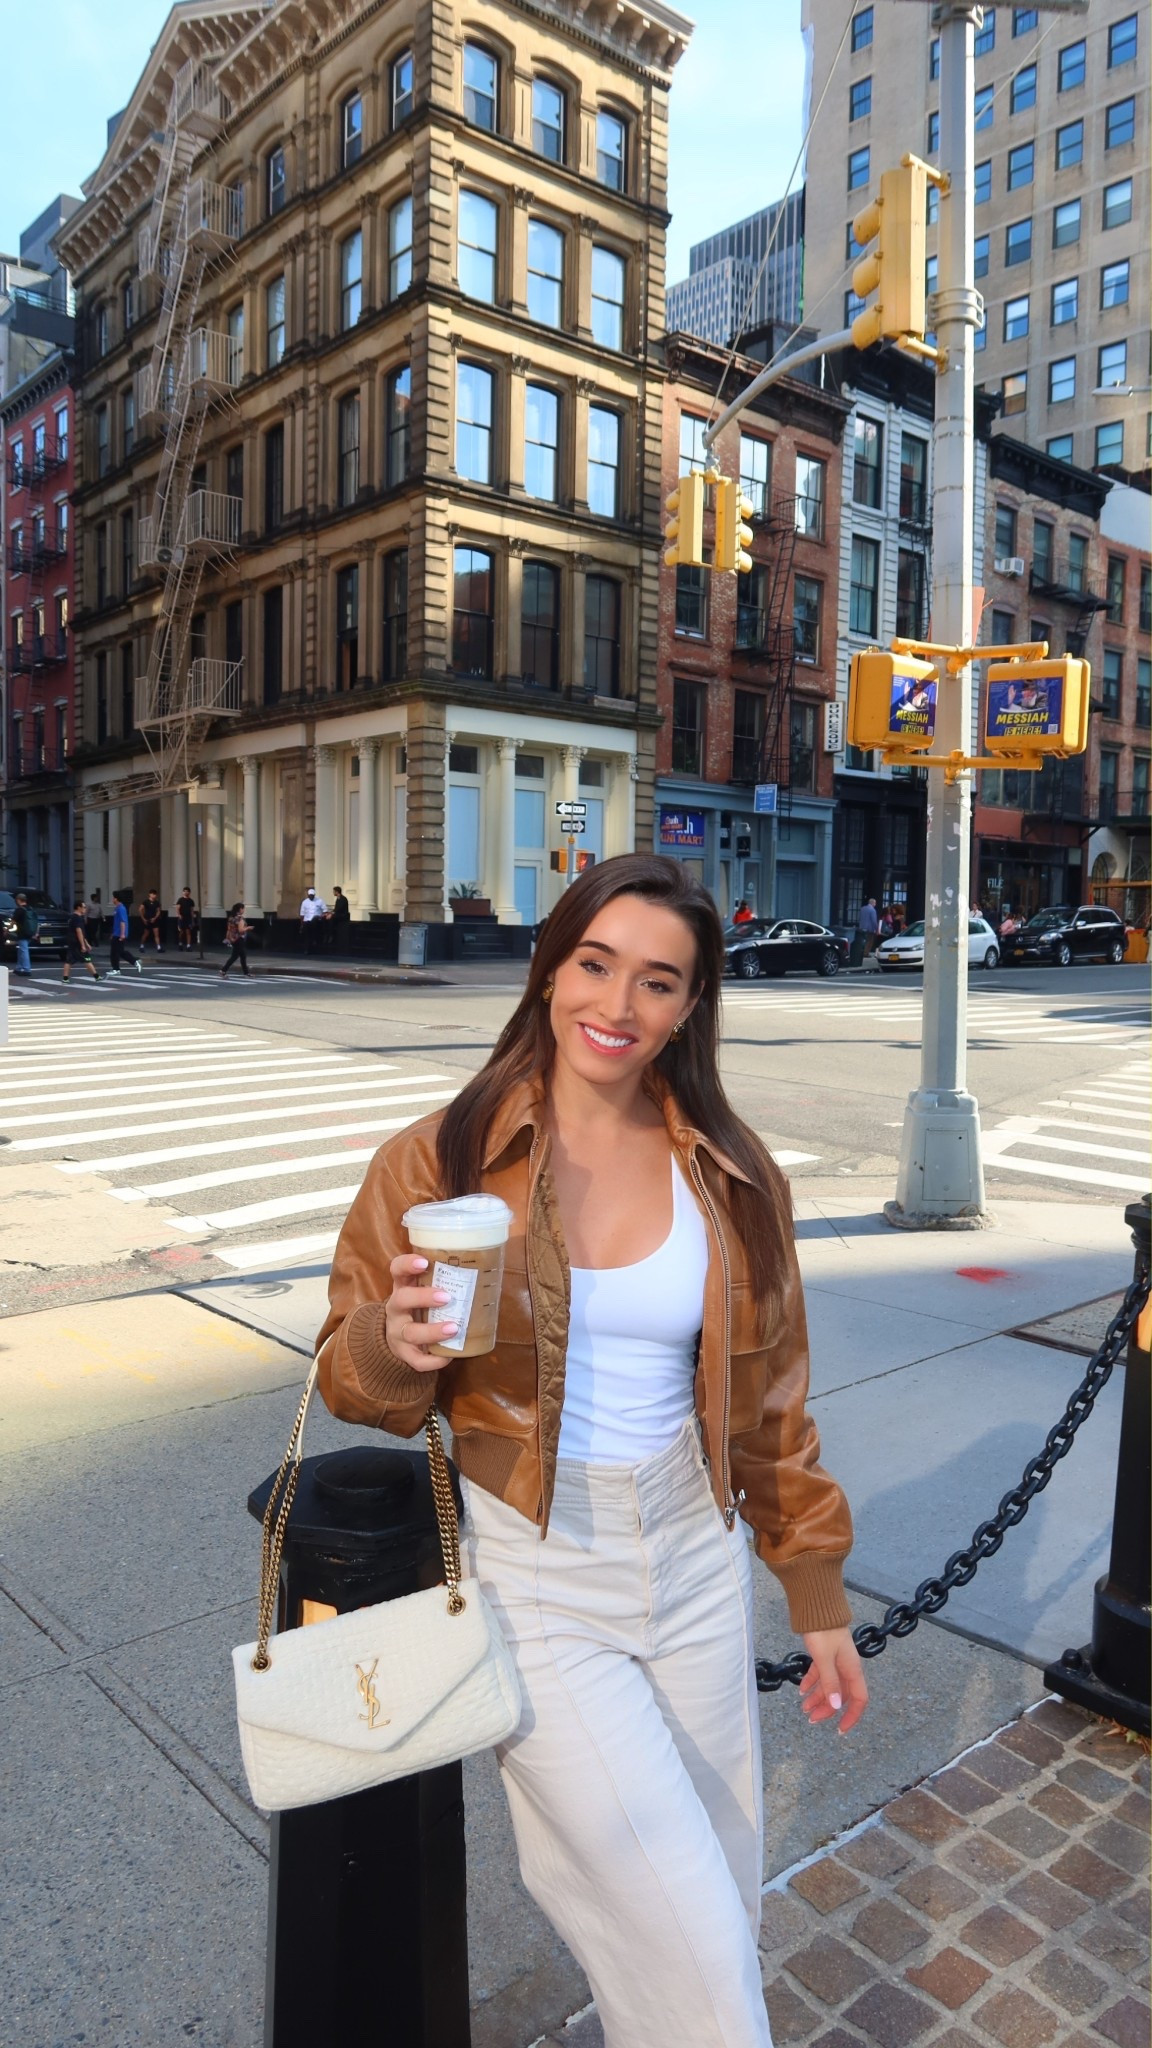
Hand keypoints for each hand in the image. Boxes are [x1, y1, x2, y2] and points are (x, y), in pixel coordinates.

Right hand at [384, 1252, 458, 1372]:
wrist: (399, 1338)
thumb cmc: (420, 1307)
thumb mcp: (423, 1290)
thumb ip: (442, 1281)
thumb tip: (485, 1271)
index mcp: (402, 1287)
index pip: (397, 1270)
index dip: (407, 1264)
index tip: (424, 1262)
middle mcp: (396, 1309)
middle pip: (401, 1299)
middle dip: (423, 1297)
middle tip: (446, 1297)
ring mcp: (398, 1333)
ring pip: (410, 1333)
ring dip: (433, 1331)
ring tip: (454, 1328)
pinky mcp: (404, 1354)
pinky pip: (417, 1360)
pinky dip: (434, 1360)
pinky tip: (449, 1356)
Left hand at [799, 1627, 868, 1733]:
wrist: (817, 1606)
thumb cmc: (823, 1631)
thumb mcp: (825, 1659)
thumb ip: (830, 1682)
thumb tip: (837, 1706)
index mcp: (852, 1669)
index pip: (859, 1699)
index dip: (852, 1716)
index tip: (840, 1730)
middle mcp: (846, 1667)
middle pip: (841, 1695)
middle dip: (828, 1709)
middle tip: (811, 1719)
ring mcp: (836, 1660)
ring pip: (829, 1686)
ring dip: (818, 1698)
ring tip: (803, 1708)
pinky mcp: (825, 1653)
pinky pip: (820, 1674)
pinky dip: (812, 1683)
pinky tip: (801, 1690)